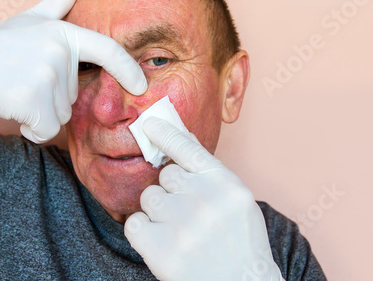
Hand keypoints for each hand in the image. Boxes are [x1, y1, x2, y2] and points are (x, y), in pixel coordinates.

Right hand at [0, 0, 146, 142]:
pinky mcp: (31, 99)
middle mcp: (59, 52)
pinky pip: (46, 129)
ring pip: (60, 116)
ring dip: (41, 113)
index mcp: (64, 32)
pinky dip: (32, 128)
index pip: (107, 50)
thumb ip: (58, 1)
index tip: (141, 85)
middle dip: (53, 98)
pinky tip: (13, 108)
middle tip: (24, 80)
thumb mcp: (31, 18)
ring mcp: (45, 75)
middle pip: (74, 98)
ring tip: (16, 91)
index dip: (129, 69)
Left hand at [125, 118, 282, 280]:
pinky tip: (163, 244)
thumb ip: (208, 169)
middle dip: (171, 192)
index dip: (165, 132)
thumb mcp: (235, 200)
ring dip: (158, 213)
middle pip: (164, 176)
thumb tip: (181, 136)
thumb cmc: (238, 243)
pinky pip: (134, 223)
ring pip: (148, 198)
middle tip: (188, 215)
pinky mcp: (160, 248)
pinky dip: (143, 233)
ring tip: (181, 234)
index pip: (187, 146)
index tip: (149, 123)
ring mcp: (180, 223)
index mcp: (224, 182)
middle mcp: (202, 197)